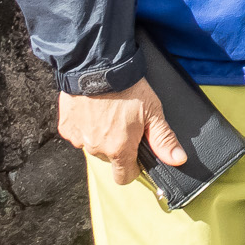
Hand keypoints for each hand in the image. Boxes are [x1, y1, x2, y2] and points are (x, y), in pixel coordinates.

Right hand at [57, 80, 181, 187]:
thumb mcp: (153, 112)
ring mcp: (78, 138)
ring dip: (100, 135)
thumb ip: (163, 139)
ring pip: (93, 145)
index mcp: (118, 149)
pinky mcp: (66, 127)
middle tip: (125, 123)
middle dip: (118, 146)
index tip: (137, 155)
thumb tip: (178, 159)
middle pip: (109, 158)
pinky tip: (94, 109)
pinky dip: (85, 125)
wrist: (98, 67)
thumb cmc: (127, 89)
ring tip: (110, 112)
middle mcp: (96, 148)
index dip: (133, 168)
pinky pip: (78, 133)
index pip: (124, 177)